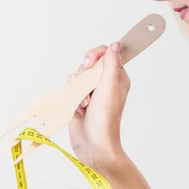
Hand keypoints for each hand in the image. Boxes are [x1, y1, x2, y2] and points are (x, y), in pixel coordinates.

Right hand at [67, 42, 130, 167]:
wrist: (93, 143)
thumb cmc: (105, 119)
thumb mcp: (109, 88)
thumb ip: (111, 65)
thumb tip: (116, 45)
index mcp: (117, 78)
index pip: (107, 54)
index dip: (97, 54)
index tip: (90, 62)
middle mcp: (105, 83)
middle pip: (90, 62)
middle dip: (85, 73)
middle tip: (88, 84)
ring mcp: (92, 91)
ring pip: (78, 74)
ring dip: (79, 87)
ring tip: (86, 103)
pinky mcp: (79, 98)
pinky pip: (71, 86)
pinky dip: (73, 95)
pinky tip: (80, 108)